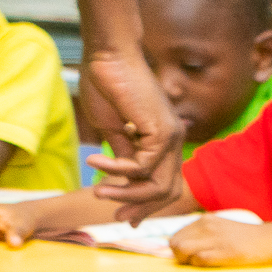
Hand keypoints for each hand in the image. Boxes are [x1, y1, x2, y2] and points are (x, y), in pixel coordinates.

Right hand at [78, 44, 181, 206]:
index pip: (165, 182)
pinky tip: (97, 164)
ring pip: (158, 184)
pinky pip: (143, 166)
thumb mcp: (114, 128)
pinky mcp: (162, 131)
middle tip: (117, 216)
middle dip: (142, 207)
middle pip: (168, 190)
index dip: (147, 203)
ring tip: (99, 192)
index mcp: (165, 141)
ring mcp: (172, 137)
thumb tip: (125, 179)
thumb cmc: (108, 85)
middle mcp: (174, 141)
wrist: (109, 55)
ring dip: (127, 193)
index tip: (125, 215)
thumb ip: (124, 154)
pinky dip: (119, 171)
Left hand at [170, 215, 271, 265]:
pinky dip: (201, 266)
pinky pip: (199, 260)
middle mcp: (206, 226)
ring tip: (203, 265)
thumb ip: (205, 234)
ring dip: (187, 262)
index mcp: (205, 220)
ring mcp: (216, 238)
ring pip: (181, 250)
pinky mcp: (226, 252)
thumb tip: (185, 248)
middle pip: (174, 243)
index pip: (175, 236)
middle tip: (195, 263)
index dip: (179, 250)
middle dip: (180, 257)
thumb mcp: (223, 229)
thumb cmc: (249, 239)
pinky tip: (215, 264)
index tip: (191, 257)